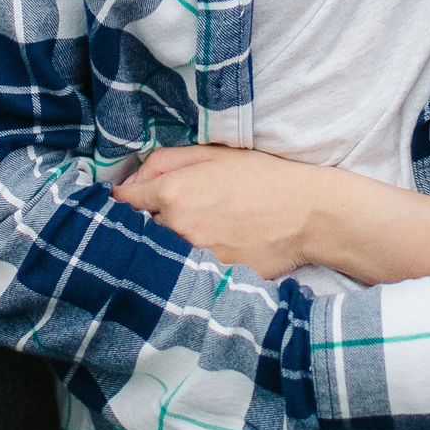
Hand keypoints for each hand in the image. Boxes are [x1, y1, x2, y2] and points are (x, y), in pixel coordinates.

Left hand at [115, 144, 322, 278]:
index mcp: (173, 191)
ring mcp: (194, 255)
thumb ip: (165, 160)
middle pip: (138, 230)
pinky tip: (209, 251)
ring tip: (190, 233)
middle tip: (162, 217)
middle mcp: (177, 226)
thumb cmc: (262, 176)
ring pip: (160, 252)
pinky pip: (186, 271)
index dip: (122, 200)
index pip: (122, 201)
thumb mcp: (213, 153)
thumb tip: (132, 180)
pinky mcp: (212, 276)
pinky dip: (189, 263)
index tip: (128, 202)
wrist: (307, 213)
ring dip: (165, 245)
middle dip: (144, 223)